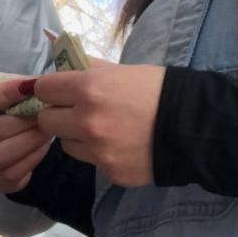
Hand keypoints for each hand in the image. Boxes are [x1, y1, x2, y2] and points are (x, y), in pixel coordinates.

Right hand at [0, 78, 51, 193]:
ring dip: (28, 141)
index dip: (5, 94)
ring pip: (0, 155)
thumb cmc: (4, 110)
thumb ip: (14, 89)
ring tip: (47, 130)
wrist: (5, 138)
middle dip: (23, 121)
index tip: (30, 87)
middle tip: (46, 112)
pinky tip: (43, 147)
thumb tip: (35, 84)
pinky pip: (11, 174)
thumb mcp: (4, 95)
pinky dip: (30, 160)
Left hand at [33, 64, 166, 187]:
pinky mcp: (109, 172)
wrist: (194, 125)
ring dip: (76, 136)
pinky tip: (120, 145)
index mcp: (88, 89)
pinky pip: (91, 161)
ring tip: (102, 129)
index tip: (58, 91)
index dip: (50, 89)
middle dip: (57, 114)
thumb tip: (62, 64)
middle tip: (76, 111)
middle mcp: (86, 121)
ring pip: (66, 144)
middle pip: (46, 120)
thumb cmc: (158, 89)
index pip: (43, 89)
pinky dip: (99, 154)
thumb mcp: (121, 70)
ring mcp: (97, 151)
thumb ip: (87, 69)